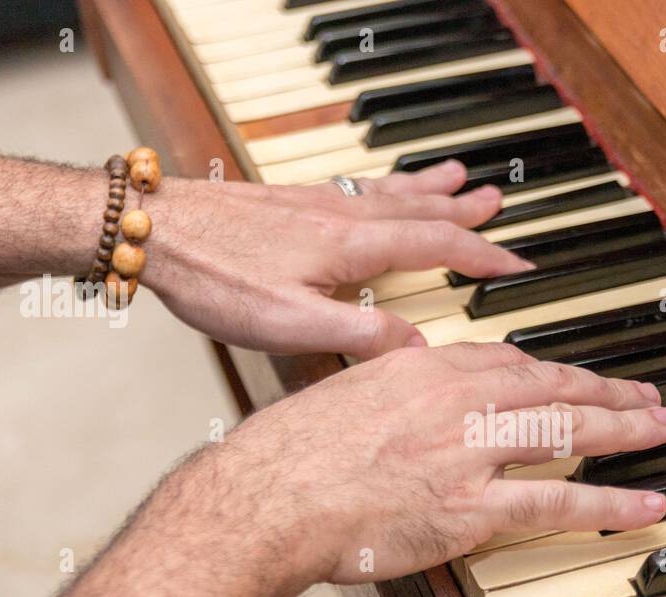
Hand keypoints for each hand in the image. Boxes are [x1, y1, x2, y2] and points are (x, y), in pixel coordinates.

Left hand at [144, 161, 530, 357]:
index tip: (515, 266)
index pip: (436, 247)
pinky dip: (384, 186)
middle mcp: (340, 215)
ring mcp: (314, 203)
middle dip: (463, 211)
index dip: (482, 258)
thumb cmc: (212, 276)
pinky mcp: (288, 201)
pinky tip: (376, 189)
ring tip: (455, 178)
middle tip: (497, 201)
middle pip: (419, 209)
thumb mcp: (289, 322)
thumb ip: (359, 333)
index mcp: (351, 245)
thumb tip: (417, 349)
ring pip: (387, 192)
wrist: (150, 229)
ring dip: (428, 189)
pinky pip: (356, 188)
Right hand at [210, 343, 665, 588]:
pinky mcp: (472, 504)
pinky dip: (608, 501)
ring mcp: (468, 449)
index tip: (574, 378)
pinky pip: (558, 500)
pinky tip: (643, 503)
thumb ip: (386, 398)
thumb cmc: (285, 459)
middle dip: (606, 389)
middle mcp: (454, 398)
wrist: (264, 499)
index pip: (505, 362)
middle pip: (550, 384)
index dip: (551, 372)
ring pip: (567, 429)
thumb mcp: (339, 399)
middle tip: (646, 395)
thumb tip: (402, 411)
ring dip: (623, 428)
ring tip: (663, 429)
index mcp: (421, 369)